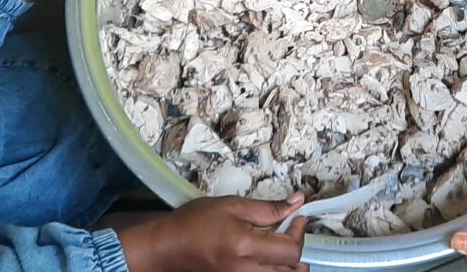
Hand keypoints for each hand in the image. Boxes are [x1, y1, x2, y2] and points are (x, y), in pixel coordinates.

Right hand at [121, 194, 307, 271]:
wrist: (167, 247)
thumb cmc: (193, 223)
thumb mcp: (231, 206)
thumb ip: (267, 208)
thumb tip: (296, 202)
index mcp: (246, 248)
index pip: (292, 250)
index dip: (300, 232)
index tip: (297, 217)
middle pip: (293, 271)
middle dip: (298, 250)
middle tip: (290, 232)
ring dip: (288, 263)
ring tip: (278, 245)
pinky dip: (273, 270)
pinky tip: (265, 256)